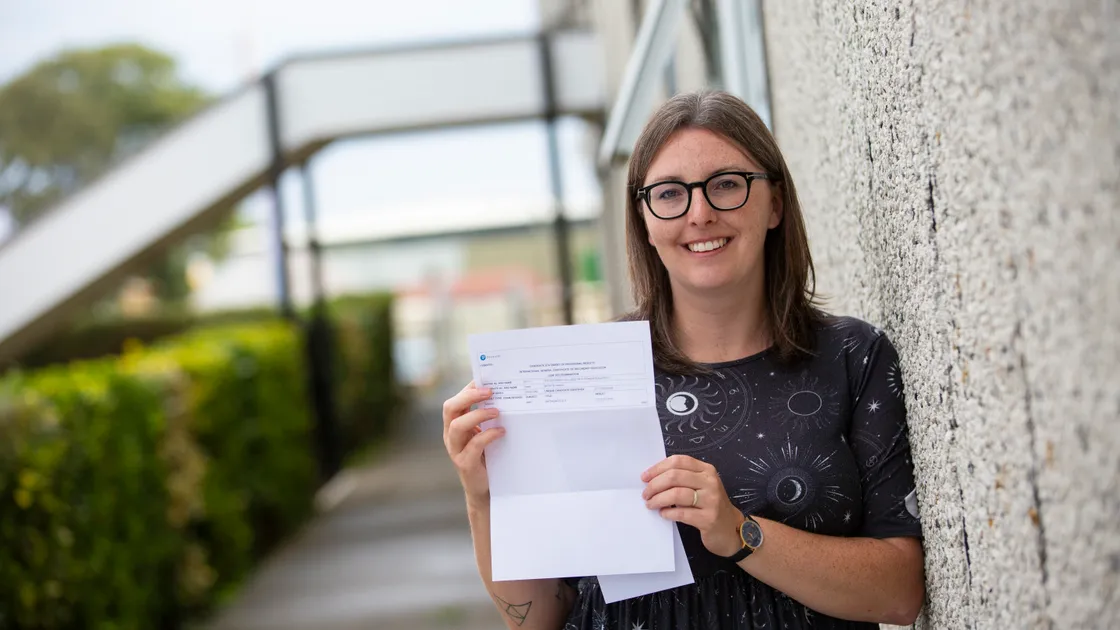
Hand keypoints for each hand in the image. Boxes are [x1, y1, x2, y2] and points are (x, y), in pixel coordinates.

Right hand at [442, 382, 504, 504]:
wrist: (484, 488)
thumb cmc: (486, 456)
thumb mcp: (483, 433)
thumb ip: (486, 418)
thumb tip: (503, 394)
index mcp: (453, 424)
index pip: (455, 400)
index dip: (468, 389)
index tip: (485, 379)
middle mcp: (450, 435)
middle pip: (450, 408)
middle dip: (468, 396)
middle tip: (489, 391)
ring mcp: (455, 449)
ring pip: (457, 425)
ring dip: (477, 415)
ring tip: (497, 411)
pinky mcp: (465, 463)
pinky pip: (473, 445)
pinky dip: (488, 435)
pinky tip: (501, 431)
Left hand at [642, 454, 744, 557]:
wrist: (730, 529)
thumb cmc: (710, 505)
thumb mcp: (701, 486)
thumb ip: (683, 478)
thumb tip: (653, 477)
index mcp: (707, 470)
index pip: (679, 461)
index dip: (658, 468)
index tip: (645, 477)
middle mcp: (710, 482)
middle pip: (675, 476)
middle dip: (655, 485)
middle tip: (646, 494)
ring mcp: (711, 500)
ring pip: (677, 494)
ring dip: (658, 499)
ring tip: (651, 504)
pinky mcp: (709, 519)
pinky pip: (682, 513)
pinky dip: (668, 513)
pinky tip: (663, 514)